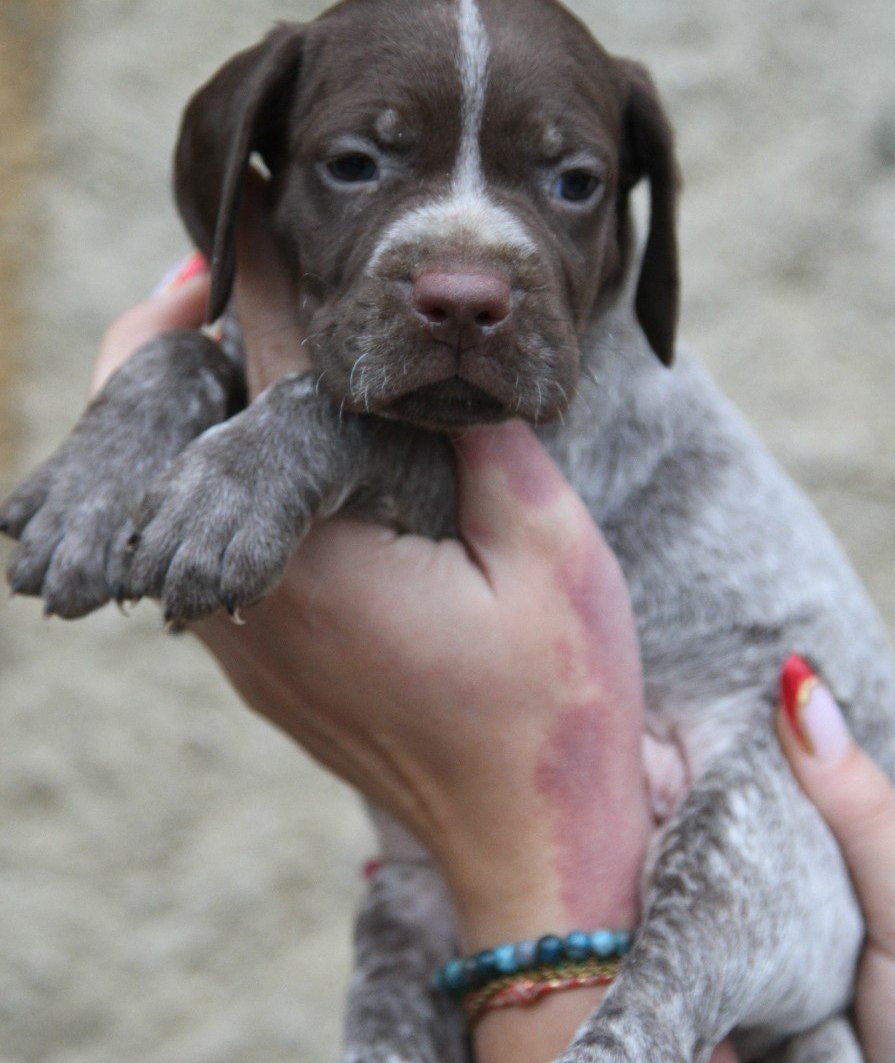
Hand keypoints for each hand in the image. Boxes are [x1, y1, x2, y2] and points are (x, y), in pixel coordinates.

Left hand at [91, 191, 651, 950]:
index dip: (257, 281)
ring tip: (216, 336)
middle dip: (173, 343)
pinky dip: (216, 486)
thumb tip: (434, 352)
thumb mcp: (548, 551)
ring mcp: (242, 648)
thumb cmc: (555, 713)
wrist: (531, 851)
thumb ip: (480, 434)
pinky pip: (207, 554)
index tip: (245, 211)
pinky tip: (254, 449)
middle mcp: (247, 602)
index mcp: (312, 556)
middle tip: (197, 274)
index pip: (262, 380)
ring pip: (176, 500)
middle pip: (170, 442)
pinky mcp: (261, 671)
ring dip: (192, 414)